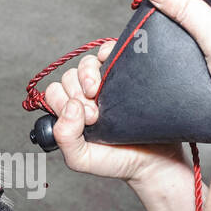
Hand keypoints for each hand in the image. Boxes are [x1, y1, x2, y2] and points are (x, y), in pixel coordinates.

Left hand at [43, 41, 190, 185]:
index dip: (64, 103)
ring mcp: (107, 82)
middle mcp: (87, 95)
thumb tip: (69, 106)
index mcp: (72, 111)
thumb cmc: (118, 161)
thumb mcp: (81, 158)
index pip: (55, 93)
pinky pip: (109, 49)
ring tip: (104, 95)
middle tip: (96, 116)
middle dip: (78, 94)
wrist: (156, 160)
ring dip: (89, 75)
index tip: (85, 120)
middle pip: (69, 76)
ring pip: (86, 63)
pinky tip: (113, 66)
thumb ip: (64, 137)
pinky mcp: (127, 71)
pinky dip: (107, 52)